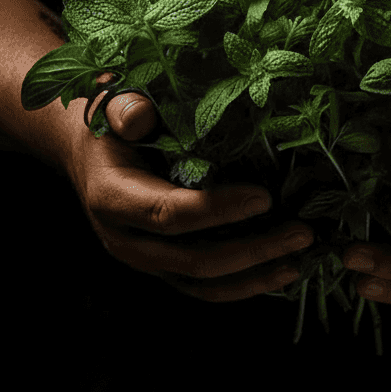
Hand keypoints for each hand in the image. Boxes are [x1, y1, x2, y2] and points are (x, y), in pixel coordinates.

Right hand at [64, 73, 314, 301]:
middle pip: (193, 259)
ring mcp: (146, 260)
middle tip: (301, 232)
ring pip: (204, 284)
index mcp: (112, 199)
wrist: (89, 154)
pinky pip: (206, 287)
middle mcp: (126, 240)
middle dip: (252, 250)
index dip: (217, 210)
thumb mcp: (109, 104)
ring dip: (256, 275)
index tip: (264, 197)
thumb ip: (125, 108)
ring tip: (301, 258)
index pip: (169, 214)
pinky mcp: (164, 267)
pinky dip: (245, 283)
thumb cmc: (109, 123)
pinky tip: (282, 270)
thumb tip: (141, 116)